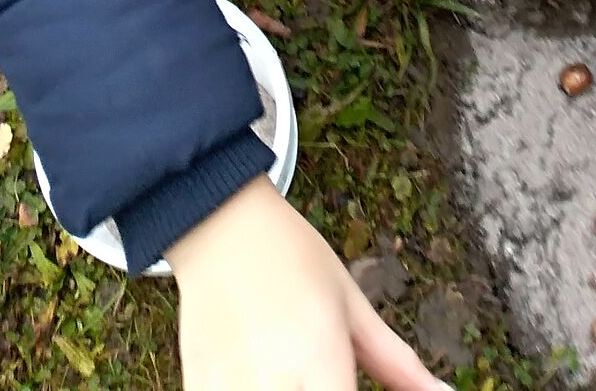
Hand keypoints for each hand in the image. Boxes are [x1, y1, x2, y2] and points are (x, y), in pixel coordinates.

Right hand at [170, 177, 450, 390]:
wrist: (218, 222)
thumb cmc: (293, 257)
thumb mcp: (349, 303)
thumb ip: (396, 362)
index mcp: (319, 355)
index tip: (352, 390)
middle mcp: (273, 378)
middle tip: (328, 380)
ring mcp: (229, 387)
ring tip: (298, 378)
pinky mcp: (199, 387)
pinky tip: (264, 377)